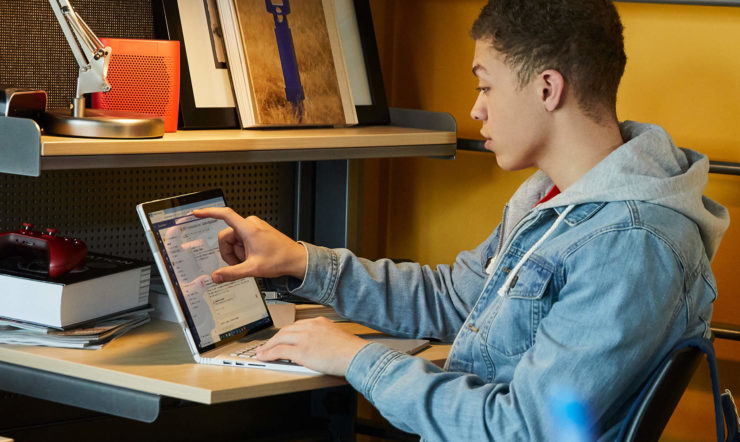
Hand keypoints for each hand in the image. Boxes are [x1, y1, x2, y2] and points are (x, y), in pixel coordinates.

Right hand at [192, 207, 306, 282]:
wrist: (295, 259)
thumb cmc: (280, 260)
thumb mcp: (253, 269)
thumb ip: (232, 273)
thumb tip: (216, 276)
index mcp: (248, 229)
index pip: (224, 215)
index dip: (208, 213)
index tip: (197, 213)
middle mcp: (250, 224)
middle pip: (226, 236)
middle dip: (229, 252)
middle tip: (239, 264)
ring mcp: (254, 227)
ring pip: (233, 239)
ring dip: (237, 252)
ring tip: (249, 261)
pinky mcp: (256, 231)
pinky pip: (241, 240)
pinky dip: (242, 250)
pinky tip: (252, 257)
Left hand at [255, 317, 368, 375]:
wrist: (357, 356)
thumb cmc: (351, 351)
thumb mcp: (336, 337)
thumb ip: (324, 338)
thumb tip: (317, 348)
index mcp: (319, 322)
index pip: (296, 326)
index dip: (285, 333)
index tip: (280, 338)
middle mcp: (310, 326)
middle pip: (285, 330)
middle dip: (273, 339)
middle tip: (266, 345)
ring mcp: (304, 338)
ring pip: (279, 339)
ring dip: (268, 347)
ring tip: (261, 352)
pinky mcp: (301, 351)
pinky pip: (279, 351)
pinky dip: (269, 354)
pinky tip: (264, 357)